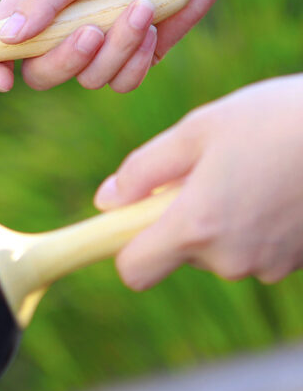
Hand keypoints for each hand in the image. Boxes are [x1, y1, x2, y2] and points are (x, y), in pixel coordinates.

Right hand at [0, 0, 222, 92]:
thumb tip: (7, 39)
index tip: (2, 81)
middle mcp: (60, 28)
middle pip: (41, 73)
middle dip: (68, 58)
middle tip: (93, 31)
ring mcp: (94, 49)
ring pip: (87, 79)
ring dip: (117, 48)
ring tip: (140, 9)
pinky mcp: (125, 62)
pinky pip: (119, 83)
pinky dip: (138, 58)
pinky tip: (154, 27)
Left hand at [94, 75, 302, 288]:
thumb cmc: (275, 119)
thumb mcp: (196, 131)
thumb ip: (143, 170)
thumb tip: (106, 201)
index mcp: (196, 226)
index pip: (134, 270)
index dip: (124, 247)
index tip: (129, 221)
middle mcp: (230, 258)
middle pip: (176, 254)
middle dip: (179, 220)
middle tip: (204, 173)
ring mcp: (268, 265)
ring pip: (217, 250)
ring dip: (218, 220)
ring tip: (246, 173)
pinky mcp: (297, 262)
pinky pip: (252, 249)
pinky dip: (250, 225)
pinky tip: (272, 187)